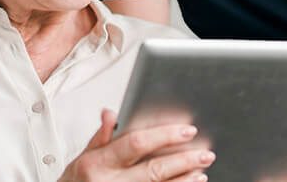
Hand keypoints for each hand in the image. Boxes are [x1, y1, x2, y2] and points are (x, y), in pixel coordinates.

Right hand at [58, 109, 214, 181]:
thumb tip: (111, 113)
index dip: (164, 136)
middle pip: (153, 170)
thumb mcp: (82, 157)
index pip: (135, 144)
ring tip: (201, 169)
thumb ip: (100, 136)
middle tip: (204, 152)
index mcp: (96, 163)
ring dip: (183, 180)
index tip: (187, 130)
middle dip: (182, 160)